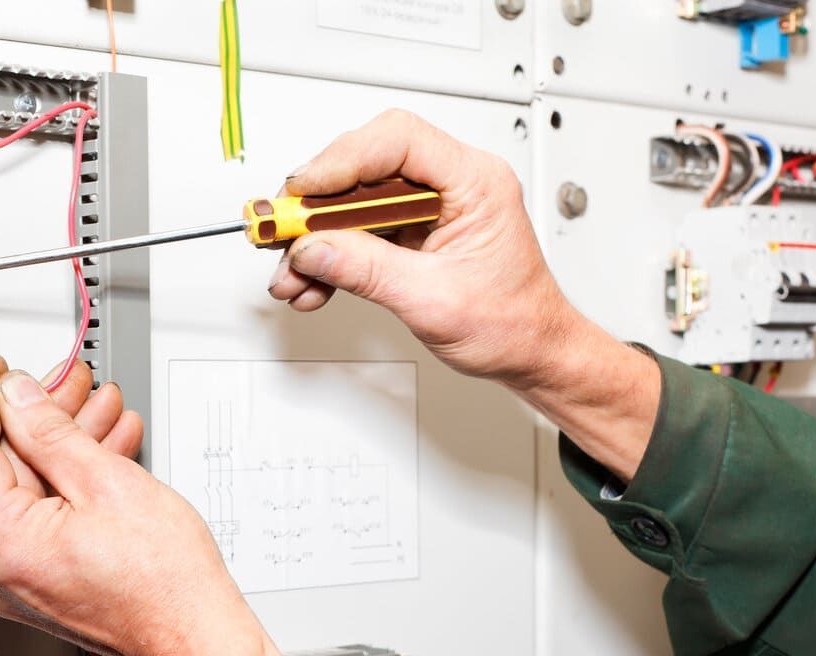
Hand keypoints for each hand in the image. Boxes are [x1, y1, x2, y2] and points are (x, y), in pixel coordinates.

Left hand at [0, 357, 285, 655]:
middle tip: (69, 382)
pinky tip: (105, 450)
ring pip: (32, 490)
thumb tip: (17, 397)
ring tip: (102, 409)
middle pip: (4, 469)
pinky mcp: (48, 582)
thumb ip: (50, 431)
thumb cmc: (166, 585)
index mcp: (4, 544)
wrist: (199, 637)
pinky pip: (49, 516)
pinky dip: (75, 481)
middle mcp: (2, 569)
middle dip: (41, 417)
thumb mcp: (107, 482)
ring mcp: (24, 580)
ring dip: (66, 444)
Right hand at [267, 109, 574, 383]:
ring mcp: (429, 207)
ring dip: (316, 238)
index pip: (399, 141)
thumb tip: (313, 248)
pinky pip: (358, 230)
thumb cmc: (513, 323)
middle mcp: (452, 184)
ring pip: (355, 201)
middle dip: (317, 204)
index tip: (304, 191)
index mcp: (475, 182)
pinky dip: (330, 257)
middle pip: (366, 166)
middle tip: (283, 231)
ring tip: (292, 273)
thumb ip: (367, 270)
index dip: (342, 160)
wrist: (531, 353)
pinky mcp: (411, 232)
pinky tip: (312, 282)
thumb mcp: (432, 301)